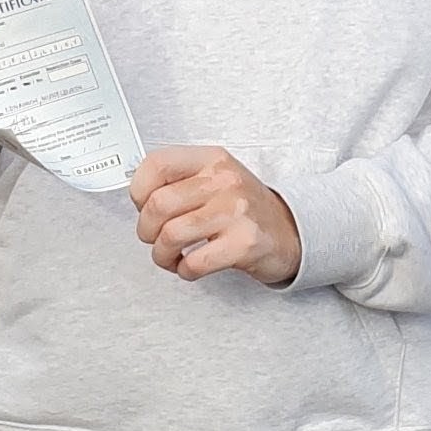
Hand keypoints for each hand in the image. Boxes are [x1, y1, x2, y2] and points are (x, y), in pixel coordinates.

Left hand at [132, 145, 300, 286]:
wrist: (292, 231)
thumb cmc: (245, 208)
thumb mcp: (217, 179)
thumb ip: (180, 180)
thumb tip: (138, 197)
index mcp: (212, 160)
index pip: (157, 164)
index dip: (138, 191)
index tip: (142, 206)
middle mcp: (224, 181)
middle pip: (158, 204)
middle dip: (146, 230)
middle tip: (153, 238)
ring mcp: (236, 211)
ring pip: (171, 235)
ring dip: (162, 255)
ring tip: (170, 257)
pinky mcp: (244, 243)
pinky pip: (195, 262)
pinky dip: (184, 271)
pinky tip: (190, 267)